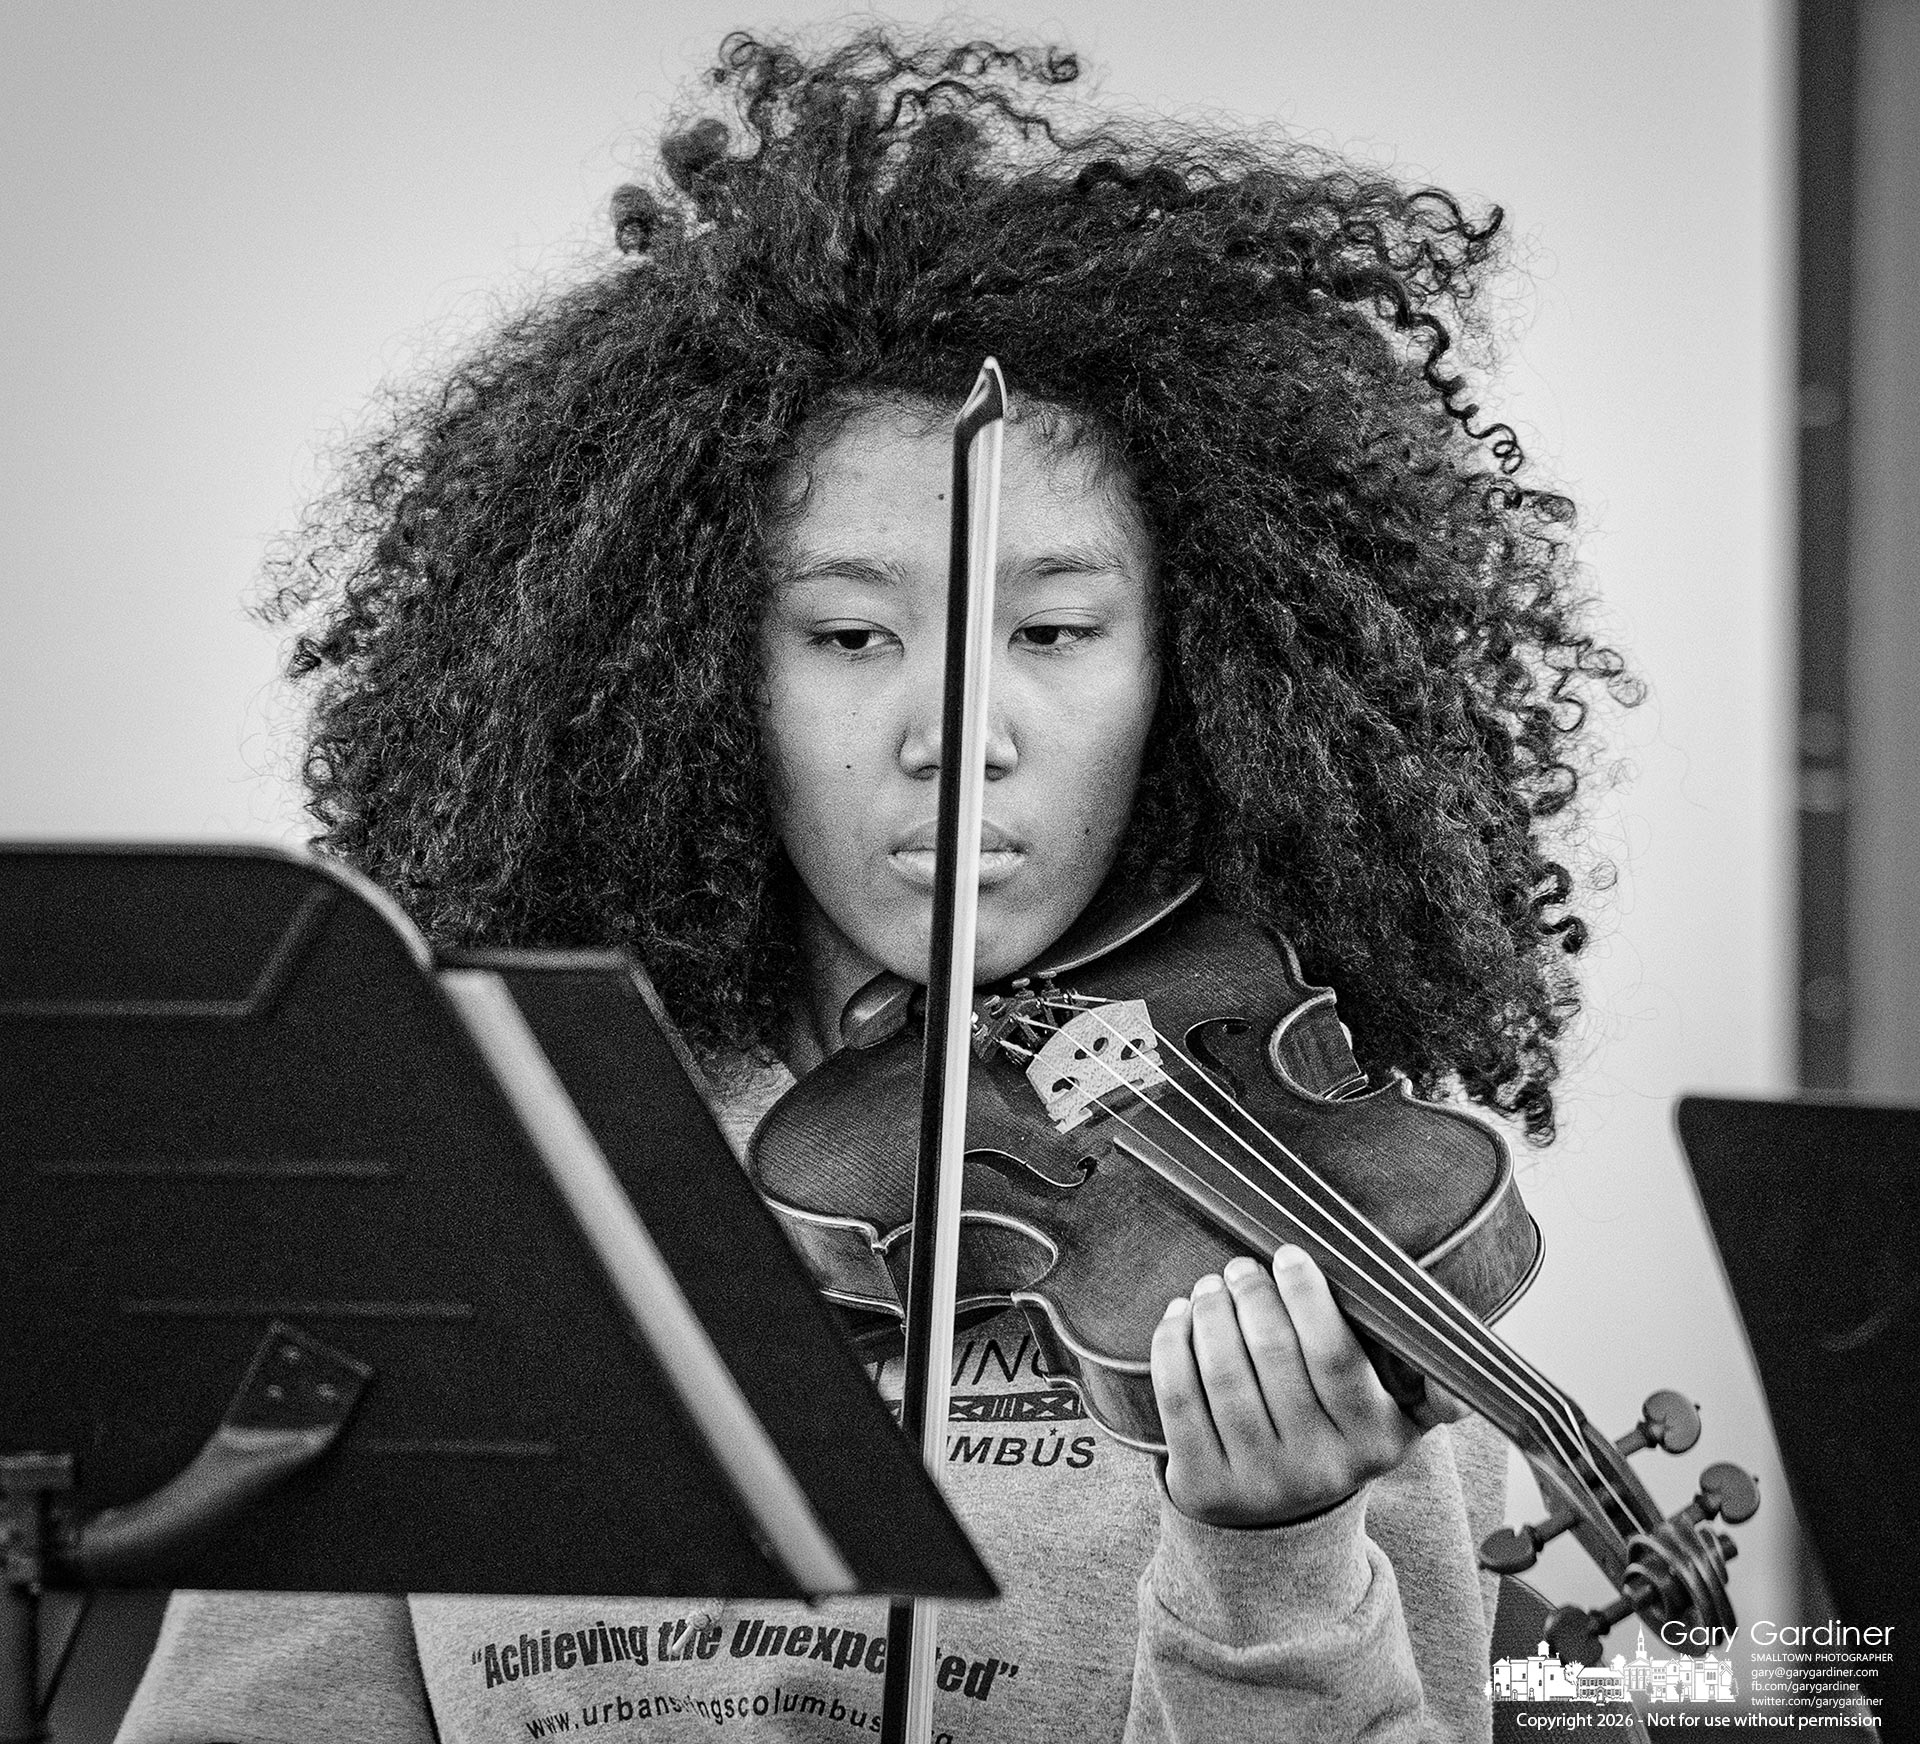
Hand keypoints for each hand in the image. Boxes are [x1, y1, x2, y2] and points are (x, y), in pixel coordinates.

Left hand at [1150, 1246, 1464, 1527]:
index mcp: (1373, 1441)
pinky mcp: (1204, 1486)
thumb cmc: (1337, 1436)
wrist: (1282, 1528)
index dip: (1306, 1296)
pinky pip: (1179, 1401)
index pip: (1336, 1356)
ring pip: (1224, 1376)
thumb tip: (1461, 1390)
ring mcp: (1259, 1482)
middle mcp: (1319, 1469)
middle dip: (1252, 1296)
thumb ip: (1428, 1386)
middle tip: (1241, 1266)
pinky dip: (1173, 1346)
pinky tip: (1179, 1317)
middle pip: (1273, 1357)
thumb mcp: (1396, 1418)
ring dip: (1211, 1315)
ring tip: (1210, 1287)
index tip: (1289, 1254)